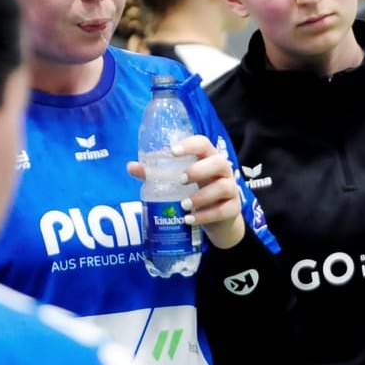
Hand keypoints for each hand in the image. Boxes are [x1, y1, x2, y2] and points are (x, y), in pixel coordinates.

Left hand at [126, 136, 244, 249]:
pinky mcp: (233, 208)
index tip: (173, 151)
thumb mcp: (178, 183)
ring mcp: (231, 190)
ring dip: (202, 196)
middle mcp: (223, 171)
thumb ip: (156, 175)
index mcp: (207, 159)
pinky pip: (224, 210)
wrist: (219, 220)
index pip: (204, 144)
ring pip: (224, 187)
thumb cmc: (197, 193)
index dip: (190, 145)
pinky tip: (190, 220)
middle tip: (180, 180)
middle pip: (219, 162)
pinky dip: (205, 216)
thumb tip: (131, 166)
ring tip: (183, 205)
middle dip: (199, 170)